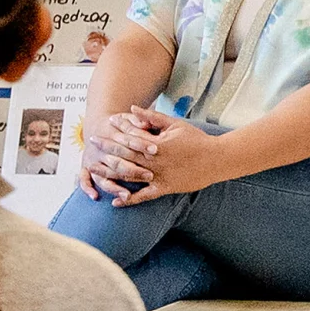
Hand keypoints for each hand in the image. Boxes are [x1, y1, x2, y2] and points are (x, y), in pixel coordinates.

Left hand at [83, 106, 221, 204]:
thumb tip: (132, 108)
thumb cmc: (197, 140)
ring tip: (92, 169)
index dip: (117, 130)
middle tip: (91, 142)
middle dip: (107, 148)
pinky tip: (116, 201)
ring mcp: (159, 176)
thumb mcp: (175, 125)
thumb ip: (152, 118)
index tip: (103, 125)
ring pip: (130, 174)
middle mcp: (155, 160)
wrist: (218, 159)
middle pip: (125, 154)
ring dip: (110, 172)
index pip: (132, 136)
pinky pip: (145, 196)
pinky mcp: (165, 188)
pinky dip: (130, 199)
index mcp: (157, 144)